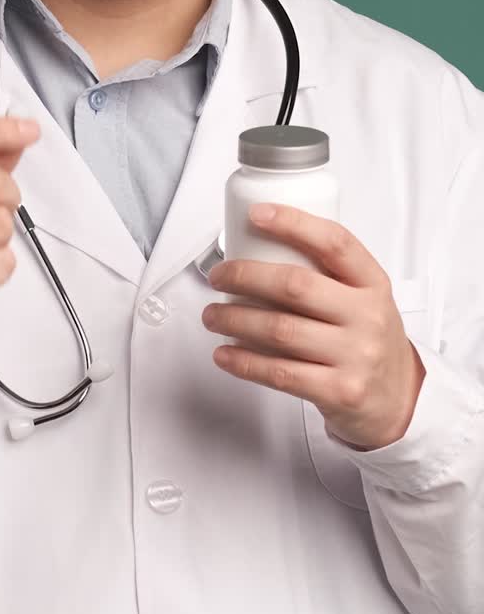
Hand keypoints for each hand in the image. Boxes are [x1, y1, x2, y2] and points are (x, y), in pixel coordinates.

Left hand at [201, 204, 426, 449]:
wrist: (400, 399)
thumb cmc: (369, 339)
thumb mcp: (365, 297)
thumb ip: (328, 274)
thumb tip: (262, 246)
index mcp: (373, 283)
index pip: (334, 242)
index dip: (293, 223)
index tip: (256, 215)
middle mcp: (367, 316)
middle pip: (295, 285)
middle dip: (245, 276)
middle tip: (219, 277)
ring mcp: (355, 356)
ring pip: (280, 330)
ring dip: (234, 320)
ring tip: (212, 315)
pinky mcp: (339, 392)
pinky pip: (280, 373)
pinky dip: (244, 362)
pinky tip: (225, 354)